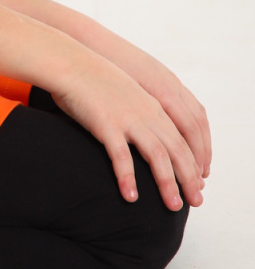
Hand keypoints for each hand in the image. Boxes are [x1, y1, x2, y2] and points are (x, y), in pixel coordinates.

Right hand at [52, 54, 205, 211]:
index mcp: (154, 106)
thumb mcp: (127, 91)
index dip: (193, 162)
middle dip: (189, 179)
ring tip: (174, 206)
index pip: (184, 138)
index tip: (197, 183)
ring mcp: (128, 119)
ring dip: (168, 183)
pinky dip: (128, 178)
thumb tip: (145, 131)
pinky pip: (122, 157)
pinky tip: (131, 198)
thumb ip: (140, 109)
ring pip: (158, 156)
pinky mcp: (107, 124)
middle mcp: (147, 113)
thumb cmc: (94, 79)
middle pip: (178, 150)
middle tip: (196, 202)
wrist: (70, 63)